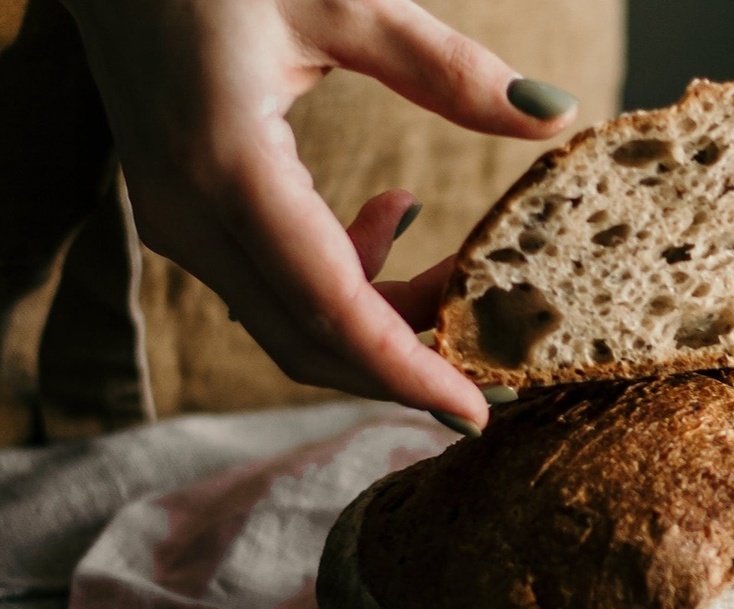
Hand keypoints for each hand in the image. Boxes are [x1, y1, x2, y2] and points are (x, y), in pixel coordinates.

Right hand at [59, 0, 578, 430]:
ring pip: (291, 319)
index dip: (406, 371)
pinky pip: (272, 281)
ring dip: (382, 319)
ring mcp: (178, 221)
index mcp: (228, 167)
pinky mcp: (186, 211)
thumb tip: (552, 118)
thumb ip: (447, 69)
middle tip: (496, 364)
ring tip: (459, 276)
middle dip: (405, 364)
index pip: (330, 310)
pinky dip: (344, 278)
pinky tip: (394, 216)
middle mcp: (192, 213)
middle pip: (309, 339)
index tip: (475, 411)